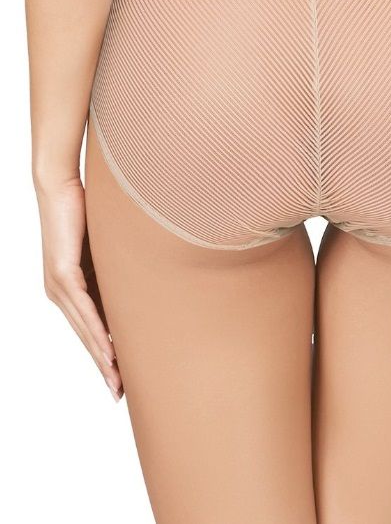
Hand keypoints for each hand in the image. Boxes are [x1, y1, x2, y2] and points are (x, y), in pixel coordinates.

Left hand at [35, 175, 123, 401]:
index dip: (105, 354)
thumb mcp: (107, 247)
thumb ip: (118, 267)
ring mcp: (58, 286)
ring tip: (117, 381)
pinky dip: (96, 333)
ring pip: (84, 330)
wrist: (60, 185)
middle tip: (120, 393)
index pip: (89, 328)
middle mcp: (59, 292)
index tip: (120, 378)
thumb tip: (143, 280)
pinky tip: (108, 351)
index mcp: (69, 288)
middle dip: (104, 367)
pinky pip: (83, 310)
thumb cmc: (85, 210)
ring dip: (102, 358)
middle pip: (85, 337)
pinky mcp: (62, 274)